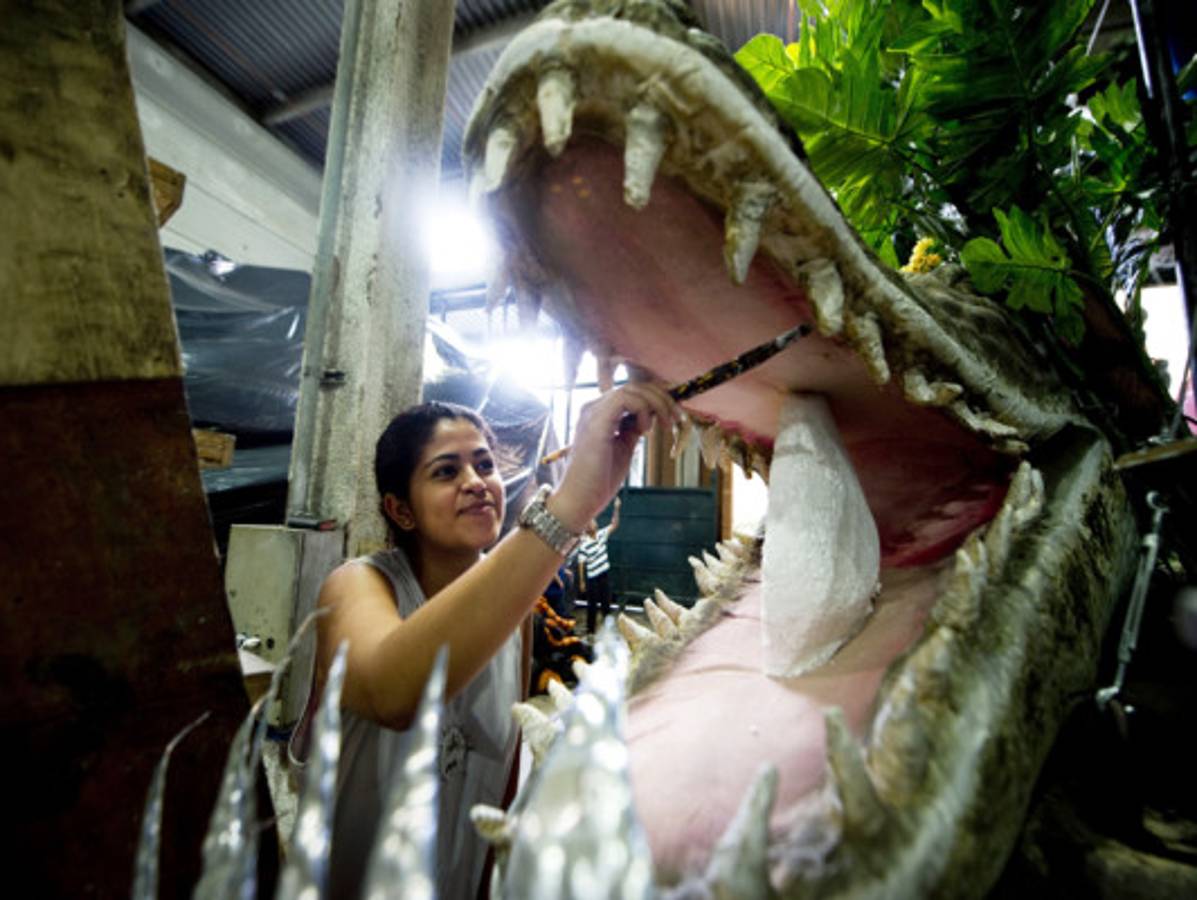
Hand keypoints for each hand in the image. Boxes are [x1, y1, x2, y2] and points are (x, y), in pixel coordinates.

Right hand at [548, 382, 678, 530]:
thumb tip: (649, 418)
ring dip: (655, 403)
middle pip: (633, 387)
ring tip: (664, 425)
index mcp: (598, 414)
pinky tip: (646, 429)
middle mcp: (592, 408)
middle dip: (661, 398)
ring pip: (631, 389)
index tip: (672, 417)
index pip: (630, 392)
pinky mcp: (596, 423)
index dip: (655, 399)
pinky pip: (624, 399)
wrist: (579, 501)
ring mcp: (592, 413)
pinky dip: (642, 409)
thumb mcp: (623, 449)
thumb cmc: (599, 480)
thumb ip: (632, 430)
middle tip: (676, 417)